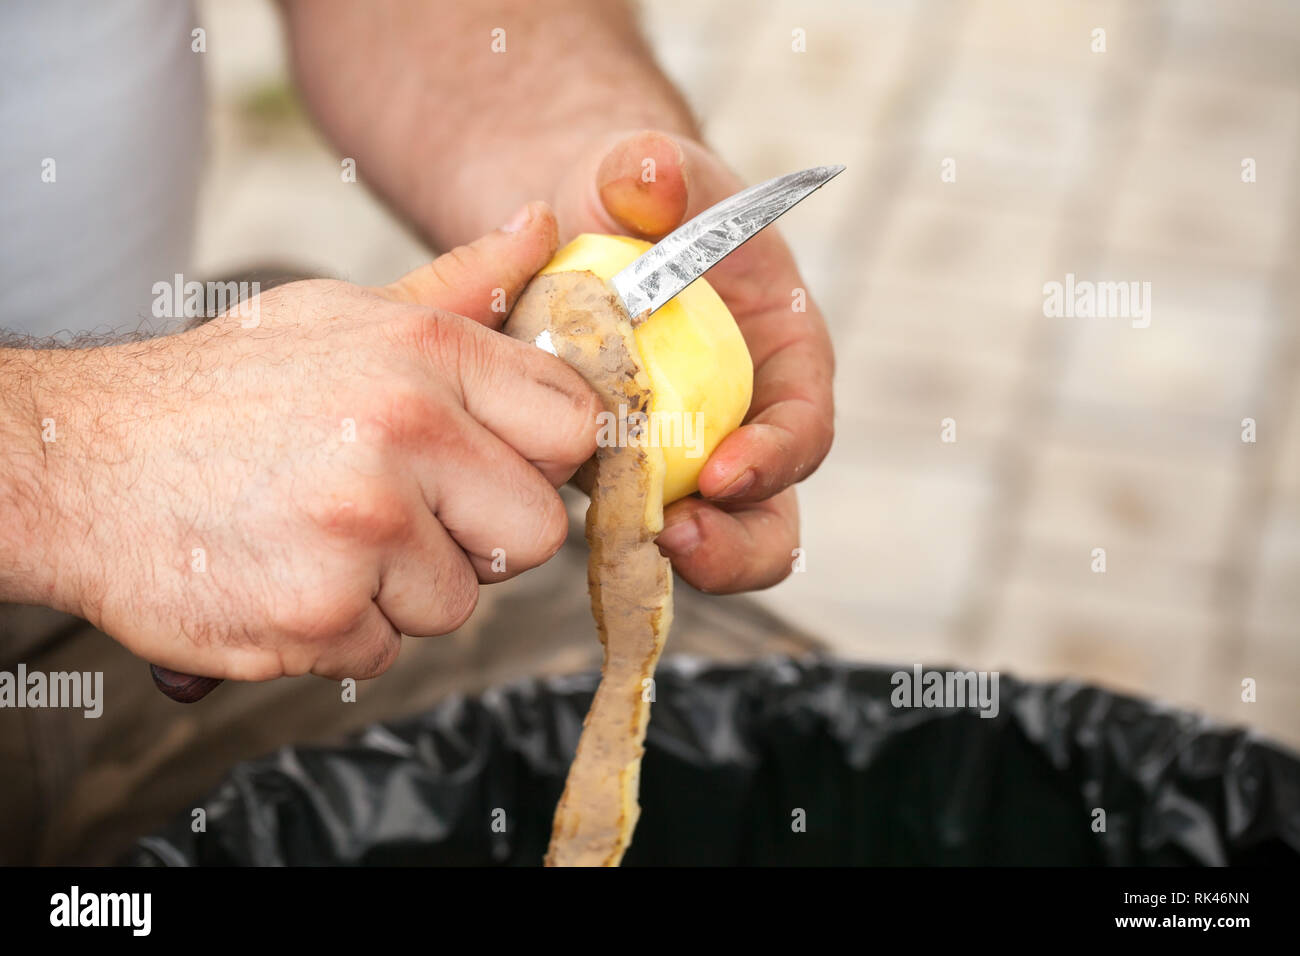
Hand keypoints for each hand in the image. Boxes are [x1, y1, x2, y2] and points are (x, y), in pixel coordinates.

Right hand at [29, 203, 600, 681]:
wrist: (79, 461)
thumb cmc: (223, 393)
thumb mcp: (343, 316)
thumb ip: (458, 289)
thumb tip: (541, 229)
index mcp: (424, 352)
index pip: (574, 425)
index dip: (540, 457)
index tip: (495, 466)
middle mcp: (404, 431)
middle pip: (535, 533)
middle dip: (476, 536)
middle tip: (399, 509)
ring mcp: (364, 527)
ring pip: (459, 603)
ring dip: (399, 589)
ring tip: (322, 535)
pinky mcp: (319, 613)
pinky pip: (388, 650)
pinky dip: (342, 630)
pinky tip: (288, 574)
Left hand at [552, 131, 834, 593]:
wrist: (578, 237)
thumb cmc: (632, 202)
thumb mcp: (642, 173)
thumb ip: (650, 170)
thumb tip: (646, 175)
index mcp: (780, 354)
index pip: (804, 420)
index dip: (778, 455)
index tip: (726, 472)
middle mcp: (746, 421)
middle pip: (770, 511)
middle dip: (738, 542)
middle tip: (681, 541)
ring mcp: (686, 459)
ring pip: (706, 538)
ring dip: (673, 561)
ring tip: (622, 553)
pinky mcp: (627, 479)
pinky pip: (630, 528)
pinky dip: (607, 543)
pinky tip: (554, 532)